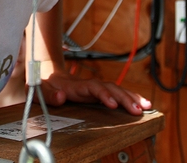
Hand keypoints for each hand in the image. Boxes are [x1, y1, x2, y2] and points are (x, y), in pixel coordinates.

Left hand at [37, 71, 151, 114]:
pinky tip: (141, 105)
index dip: (104, 95)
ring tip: (146, 107)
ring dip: (132, 97)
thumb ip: (49, 94)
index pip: (93, 88)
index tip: (113, 104)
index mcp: (76, 86)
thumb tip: (61, 97)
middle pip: (110, 88)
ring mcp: (95, 88)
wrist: (48, 75)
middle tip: (138, 110)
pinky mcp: (99, 93)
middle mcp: (89, 85)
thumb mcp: (40, 89)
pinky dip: (130, 98)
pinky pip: (117, 94)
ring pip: (116, 89)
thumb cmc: (44, 84)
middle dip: (125, 98)